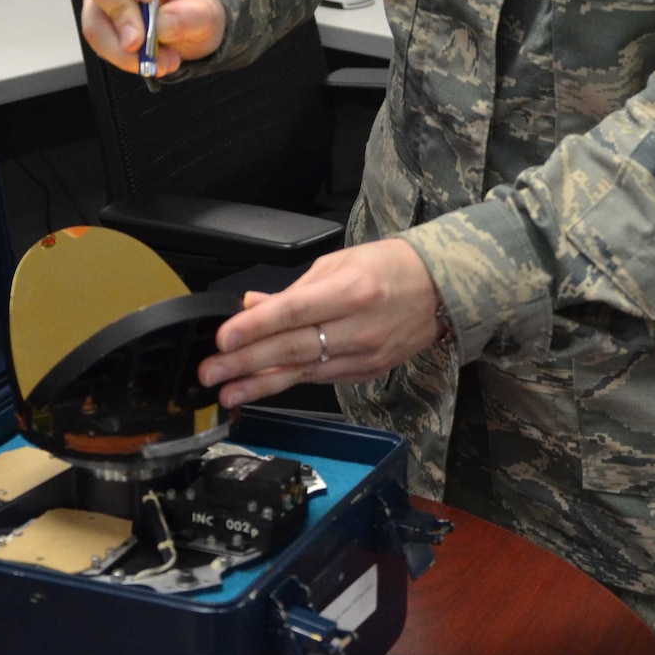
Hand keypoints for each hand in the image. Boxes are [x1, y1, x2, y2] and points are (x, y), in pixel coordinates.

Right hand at [77, 0, 225, 78]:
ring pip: (93, 16)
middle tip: (143, 37)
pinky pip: (99, 41)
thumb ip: (192, 15)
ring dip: (122, 44)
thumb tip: (164, 24)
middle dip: (120, 10)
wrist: (190, 30)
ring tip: (157, 59)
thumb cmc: (194, 6)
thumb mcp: (207, 11)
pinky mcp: (98, 22)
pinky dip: (123, 57)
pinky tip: (149, 62)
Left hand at [197, 239, 443, 405]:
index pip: (293, 312)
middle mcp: (358, 327)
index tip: (223, 338)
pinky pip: (321, 378)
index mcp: (351, 291)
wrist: (442, 289)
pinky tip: (263, 386)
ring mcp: (364, 355)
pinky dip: (290, 382)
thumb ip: (294, 290)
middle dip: (246, 362)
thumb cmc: (392, 267)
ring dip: (261, 383)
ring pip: (303, 372)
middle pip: (292, 348)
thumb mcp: (339, 263)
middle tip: (211, 371)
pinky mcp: (367, 372)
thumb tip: (254, 305)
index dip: (255, 327)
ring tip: (228, 392)